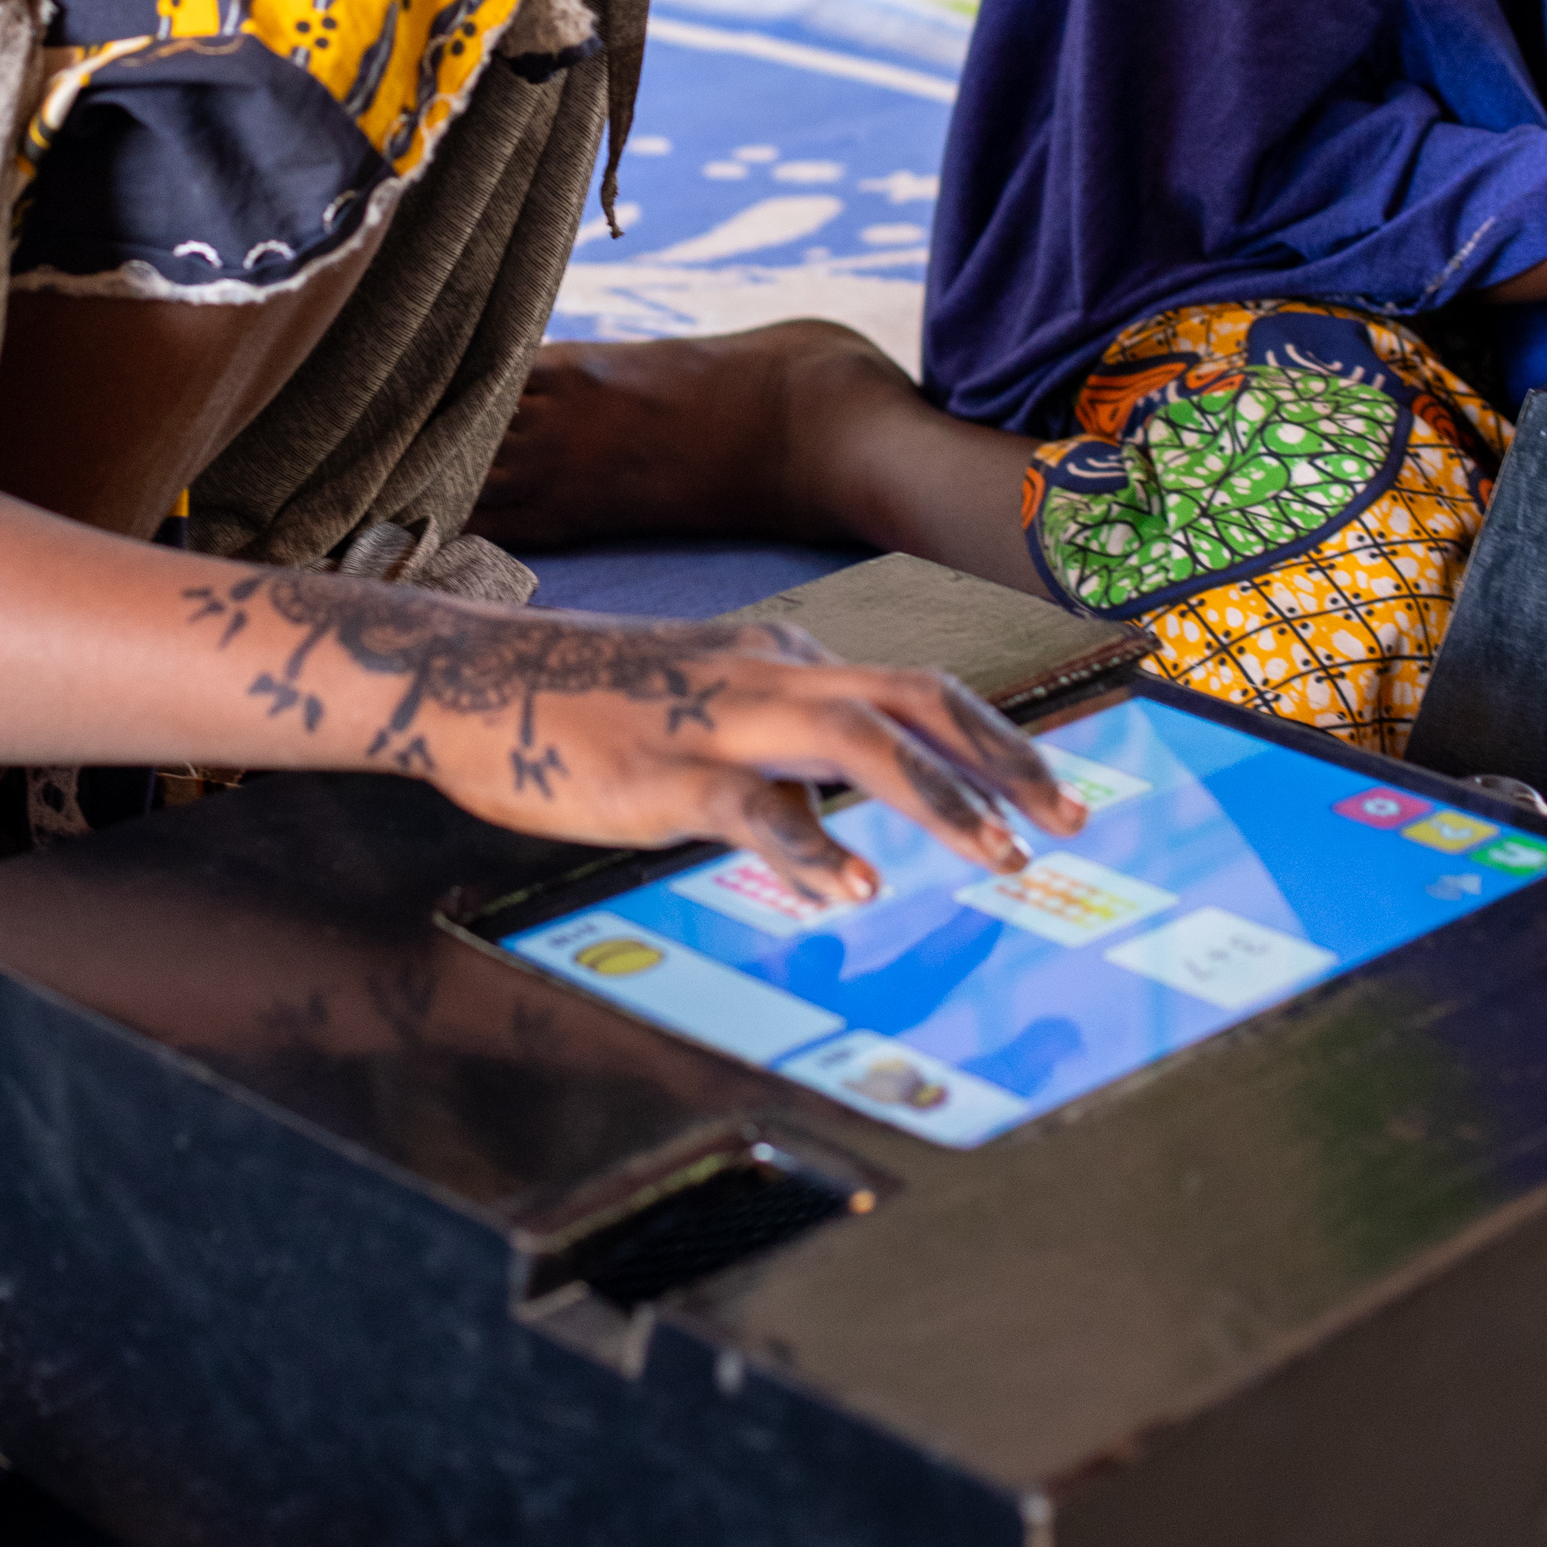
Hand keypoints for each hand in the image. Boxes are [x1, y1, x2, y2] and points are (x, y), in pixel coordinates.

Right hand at [185, 572, 1089, 906]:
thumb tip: (836, 823)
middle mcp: (770, 675)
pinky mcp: (670, 772)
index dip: (995, 741)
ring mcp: (722, 720)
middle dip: (1007, 758)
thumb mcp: (701, 705)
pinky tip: (854, 888)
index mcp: (782, 658)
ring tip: (1003, 857)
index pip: (915, 692)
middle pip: (919, 700)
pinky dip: (815, 847)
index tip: (1053, 791)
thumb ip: (774, 747)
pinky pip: (761, 809)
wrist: (474, 683)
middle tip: (1072, 819)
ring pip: (863, 742)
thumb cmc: (584, 706)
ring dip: (944, 800)